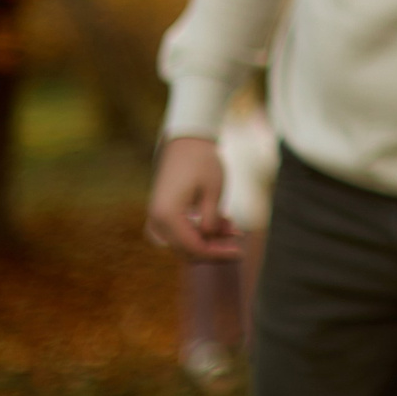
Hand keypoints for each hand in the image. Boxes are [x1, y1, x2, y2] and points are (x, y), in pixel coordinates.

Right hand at [145, 136, 241, 259]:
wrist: (186, 141)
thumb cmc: (201, 162)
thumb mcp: (213, 191)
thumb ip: (211, 220)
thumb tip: (208, 241)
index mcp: (168, 216)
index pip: (194, 248)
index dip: (217, 254)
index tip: (239, 252)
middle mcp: (157, 220)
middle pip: (187, 250)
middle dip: (214, 249)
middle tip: (238, 241)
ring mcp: (157, 217)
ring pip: (184, 242)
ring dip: (209, 239)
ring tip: (234, 227)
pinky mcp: (162, 213)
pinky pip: (181, 231)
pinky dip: (200, 230)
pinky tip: (223, 222)